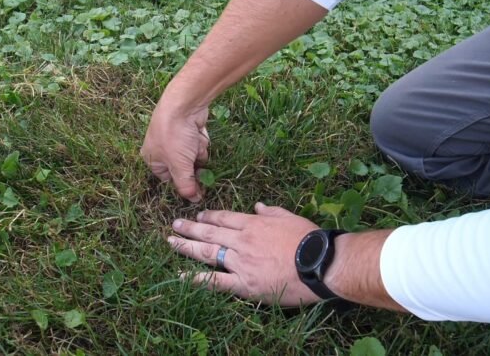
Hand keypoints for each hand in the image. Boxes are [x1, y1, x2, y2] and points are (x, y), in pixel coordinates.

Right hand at [141, 101, 209, 201]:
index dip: (185, 185)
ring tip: (194, 143)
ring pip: (193, 158)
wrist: (185, 104)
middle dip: (193, 166)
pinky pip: (197, 145)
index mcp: (152, 159)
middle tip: (199, 166)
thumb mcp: (179, 166)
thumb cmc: (175, 135)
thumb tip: (194, 200)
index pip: (170, 180)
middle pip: (183, 170)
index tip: (200, 189)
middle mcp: (161, 150)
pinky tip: (198, 134)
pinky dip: (201, 142)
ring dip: (198, 154)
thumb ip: (186, 186)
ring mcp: (175, 140)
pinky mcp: (188, 131)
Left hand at [167, 202, 322, 305]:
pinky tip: (182, 276)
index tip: (198, 215)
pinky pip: (216, 282)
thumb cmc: (309, 239)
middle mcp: (242, 241)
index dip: (209, 216)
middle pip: (209, 233)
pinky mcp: (244, 284)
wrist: (319, 264)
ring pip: (207, 253)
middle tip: (174, 224)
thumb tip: (258, 205)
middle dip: (190, 228)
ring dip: (186, 246)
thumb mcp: (290, 218)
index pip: (224, 218)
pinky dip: (197, 279)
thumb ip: (271, 211)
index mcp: (253, 224)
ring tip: (170, 242)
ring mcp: (240, 262)